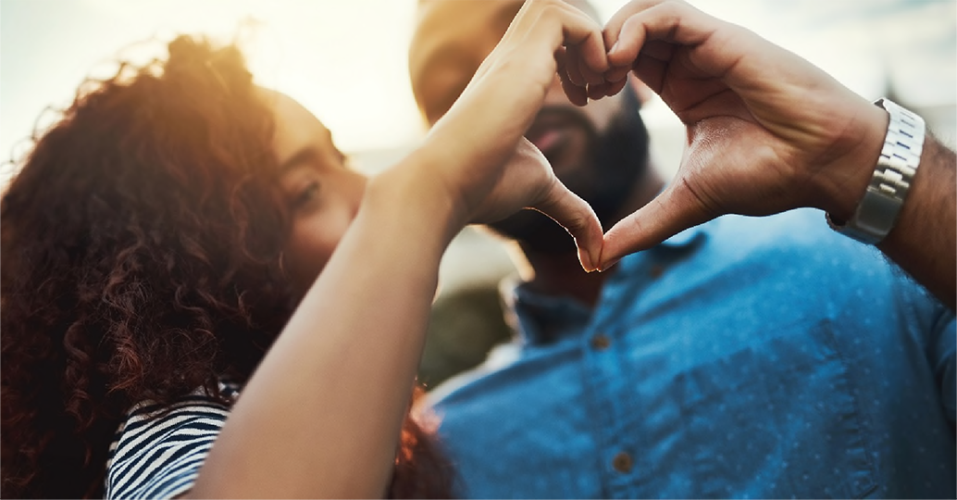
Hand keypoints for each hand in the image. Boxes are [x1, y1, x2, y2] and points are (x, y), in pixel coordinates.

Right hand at [421, 0, 608, 269]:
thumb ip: (570, 207)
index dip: (582, 57)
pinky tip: (590, 90)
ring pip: (562, 6)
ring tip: (599, 87)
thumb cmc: (482, 187)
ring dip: (594, 41)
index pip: (551, 38)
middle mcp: (510, 58)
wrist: (445, 185)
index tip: (591, 99)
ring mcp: (513, 53)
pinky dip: (594, 45)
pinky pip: (568, 18)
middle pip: (556, 12)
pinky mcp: (521, 57)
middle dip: (592, 41)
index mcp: (511, 80)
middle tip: (602, 86)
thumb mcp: (540, 189)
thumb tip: (595, 248)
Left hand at [595, 0, 888, 268]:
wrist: (821, 165)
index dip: (592, 72)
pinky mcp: (721, 38)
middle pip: (625, 30)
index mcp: (680, 89)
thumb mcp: (685, 202)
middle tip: (581, 88)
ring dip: (607, 37)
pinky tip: (620, 64)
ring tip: (600, 79)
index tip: (580, 102)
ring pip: (641, 12)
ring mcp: (705, 47)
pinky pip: (666, 12)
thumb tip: (595, 259)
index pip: (623, 60)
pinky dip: (633, 29)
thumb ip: (640, 227)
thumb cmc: (766, 177)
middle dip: (590, 51)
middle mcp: (691, 62)